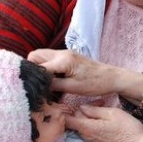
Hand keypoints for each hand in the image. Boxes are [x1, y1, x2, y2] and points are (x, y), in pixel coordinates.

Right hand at [28, 49, 142, 102]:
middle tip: (36, 83)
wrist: (111, 77)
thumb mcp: (72, 87)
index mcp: (62, 60)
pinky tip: (52, 80)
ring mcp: (65, 53)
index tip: (30, 87)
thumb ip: (53, 85)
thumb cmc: (95, 83)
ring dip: (40, 67)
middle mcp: (62, 53)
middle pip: (36, 55)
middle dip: (32, 68)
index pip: (37, 65)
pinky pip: (51, 59)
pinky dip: (47, 67)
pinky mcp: (69, 57)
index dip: (32, 77)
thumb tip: (37, 86)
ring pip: (43, 56)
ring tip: (43, 82)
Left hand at [66, 104, 142, 141]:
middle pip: (77, 120)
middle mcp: (86, 136)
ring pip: (84, 126)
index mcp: (87, 127)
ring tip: (105, 110)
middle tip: (101, 103)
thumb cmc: (127, 128)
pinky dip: (95, 124)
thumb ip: (94, 110)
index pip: (66, 120)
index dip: (63, 111)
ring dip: (90, 117)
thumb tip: (82, 107)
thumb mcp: (112, 113)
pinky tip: (106, 120)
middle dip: (84, 110)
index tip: (67, 103)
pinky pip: (91, 132)